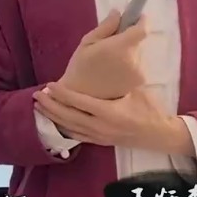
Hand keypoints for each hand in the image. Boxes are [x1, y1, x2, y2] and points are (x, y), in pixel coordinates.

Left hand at [33, 82, 193, 155]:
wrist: (160, 135)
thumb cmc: (150, 109)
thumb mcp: (135, 91)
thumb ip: (119, 78)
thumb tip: (112, 55)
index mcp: (109, 112)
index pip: (79, 102)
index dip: (62, 94)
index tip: (49, 85)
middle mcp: (101, 126)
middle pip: (68, 116)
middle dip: (50, 106)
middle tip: (36, 95)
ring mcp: (99, 136)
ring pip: (70, 127)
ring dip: (53, 117)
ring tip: (39, 107)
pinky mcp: (100, 141)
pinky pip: (77, 136)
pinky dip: (64, 127)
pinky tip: (55, 121)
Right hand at [58, 10, 147, 99]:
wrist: (80, 96)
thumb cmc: (80, 66)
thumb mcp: (87, 42)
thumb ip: (106, 27)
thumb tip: (118, 12)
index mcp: (121, 47)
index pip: (142, 29)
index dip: (141, 20)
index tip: (136, 16)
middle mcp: (134, 59)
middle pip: (138, 42)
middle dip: (128, 39)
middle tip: (111, 44)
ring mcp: (139, 72)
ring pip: (138, 54)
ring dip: (128, 53)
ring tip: (110, 62)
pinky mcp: (139, 82)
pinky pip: (137, 66)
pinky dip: (129, 65)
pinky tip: (114, 72)